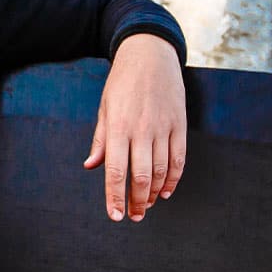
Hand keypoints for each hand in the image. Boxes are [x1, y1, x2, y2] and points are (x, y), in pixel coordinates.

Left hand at [83, 34, 186, 221]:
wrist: (150, 55)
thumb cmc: (122, 84)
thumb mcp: (105, 109)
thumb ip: (100, 140)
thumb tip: (91, 167)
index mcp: (118, 127)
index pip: (115, 171)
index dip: (115, 197)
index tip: (115, 216)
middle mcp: (142, 130)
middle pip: (141, 176)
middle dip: (137, 202)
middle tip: (134, 217)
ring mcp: (164, 127)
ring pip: (162, 171)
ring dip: (155, 193)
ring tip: (147, 205)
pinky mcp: (180, 124)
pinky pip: (179, 158)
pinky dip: (174, 179)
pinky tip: (166, 191)